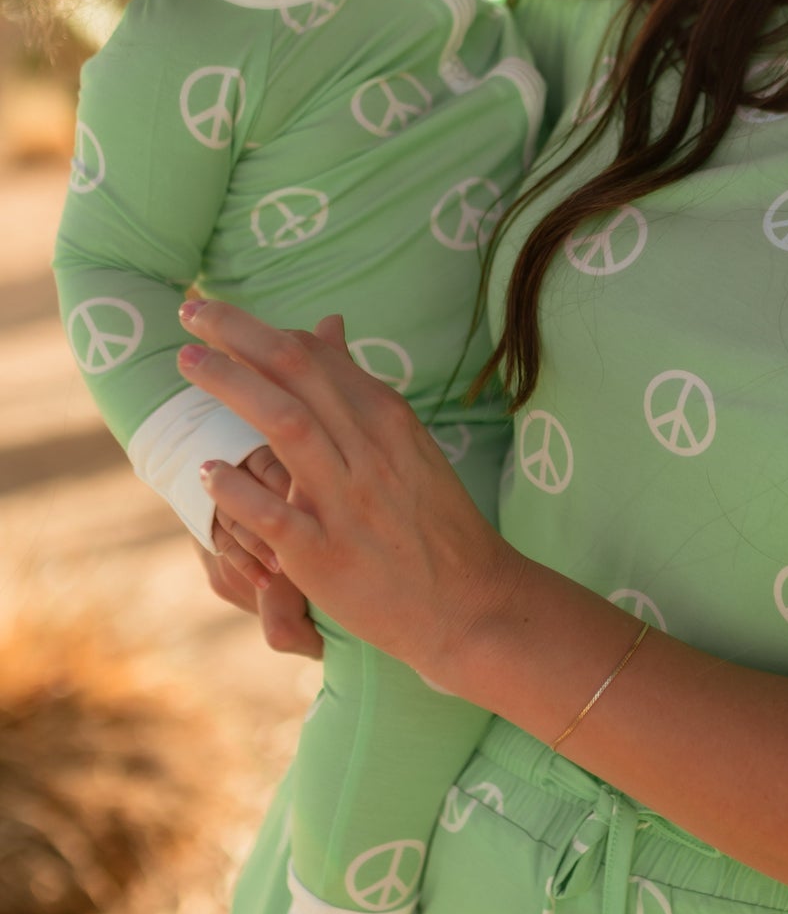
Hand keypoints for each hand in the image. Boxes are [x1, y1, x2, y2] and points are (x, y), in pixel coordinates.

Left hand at [177, 303, 523, 691]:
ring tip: (187, 362)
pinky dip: (236, 488)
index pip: (316, 356)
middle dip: (236, 332)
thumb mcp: (407, 445)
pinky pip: (272, 513)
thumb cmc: (436, 524)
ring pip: (284, 423)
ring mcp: (347, 501)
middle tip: (191, 310)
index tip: (221, 321)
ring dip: (230, 384)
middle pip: (296, 370)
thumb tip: (327, 325)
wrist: (473, 604)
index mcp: (388, 420)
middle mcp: (369, 450)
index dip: (261, 330)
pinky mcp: (325, 555)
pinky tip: (207, 472)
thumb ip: (359, 389)